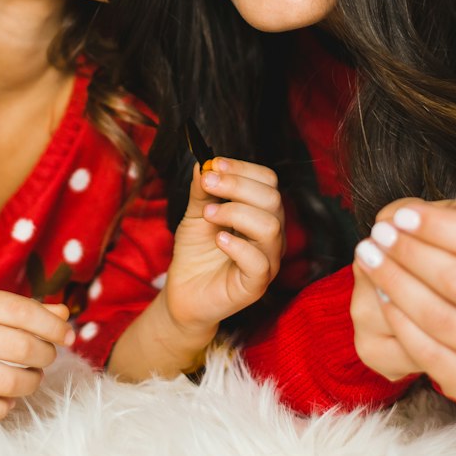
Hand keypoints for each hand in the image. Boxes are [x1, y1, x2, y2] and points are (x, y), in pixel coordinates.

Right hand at [0, 287, 75, 422]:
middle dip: (46, 355)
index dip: (54, 327)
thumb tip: (65, 318)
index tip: (67, 336)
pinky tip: (6, 399)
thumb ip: (21, 309)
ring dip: (32, 383)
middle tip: (45, 357)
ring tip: (30, 377)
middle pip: (24, 349)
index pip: (25, 313)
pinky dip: (5, 407)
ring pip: (11, 382)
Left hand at [163, 157, 284, 339]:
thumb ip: (202, 190)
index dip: (243, 169)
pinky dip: (237, 245)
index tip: (214, 165)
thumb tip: (203, 163)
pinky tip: (218, 240)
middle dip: (237, 185)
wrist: (183, 293)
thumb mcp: (196, 214)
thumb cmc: (195, 253)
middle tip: (208, 184)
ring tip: (209, 215)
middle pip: (272, 198)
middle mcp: (271, 234)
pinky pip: (259, 261)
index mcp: (261, 212)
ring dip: (235, 212)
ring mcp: (267, 260)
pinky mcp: (256, 285)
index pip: (268, 181)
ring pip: (270, 226)